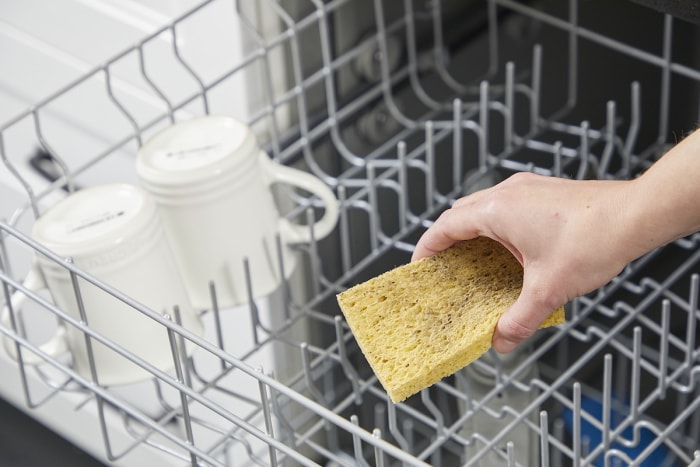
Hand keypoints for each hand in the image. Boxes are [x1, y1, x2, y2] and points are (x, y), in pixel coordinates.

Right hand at [412, 172, 641, 352]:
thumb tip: (502, 340)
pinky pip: (506, 206)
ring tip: (476, 263)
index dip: (427, 248)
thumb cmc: (593, 239)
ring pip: (483, 207)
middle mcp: (506, 193)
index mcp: (496, 211)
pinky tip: (511, 251)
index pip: (444, 227)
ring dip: (473, 233)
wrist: (635, 214)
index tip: (419, 267)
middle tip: (445, 269)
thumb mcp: (548, 289)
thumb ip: (519, 319)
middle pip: (459, 214)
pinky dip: (496, 226)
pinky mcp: (543, 191)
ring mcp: (526, 188)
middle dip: (447, 241)